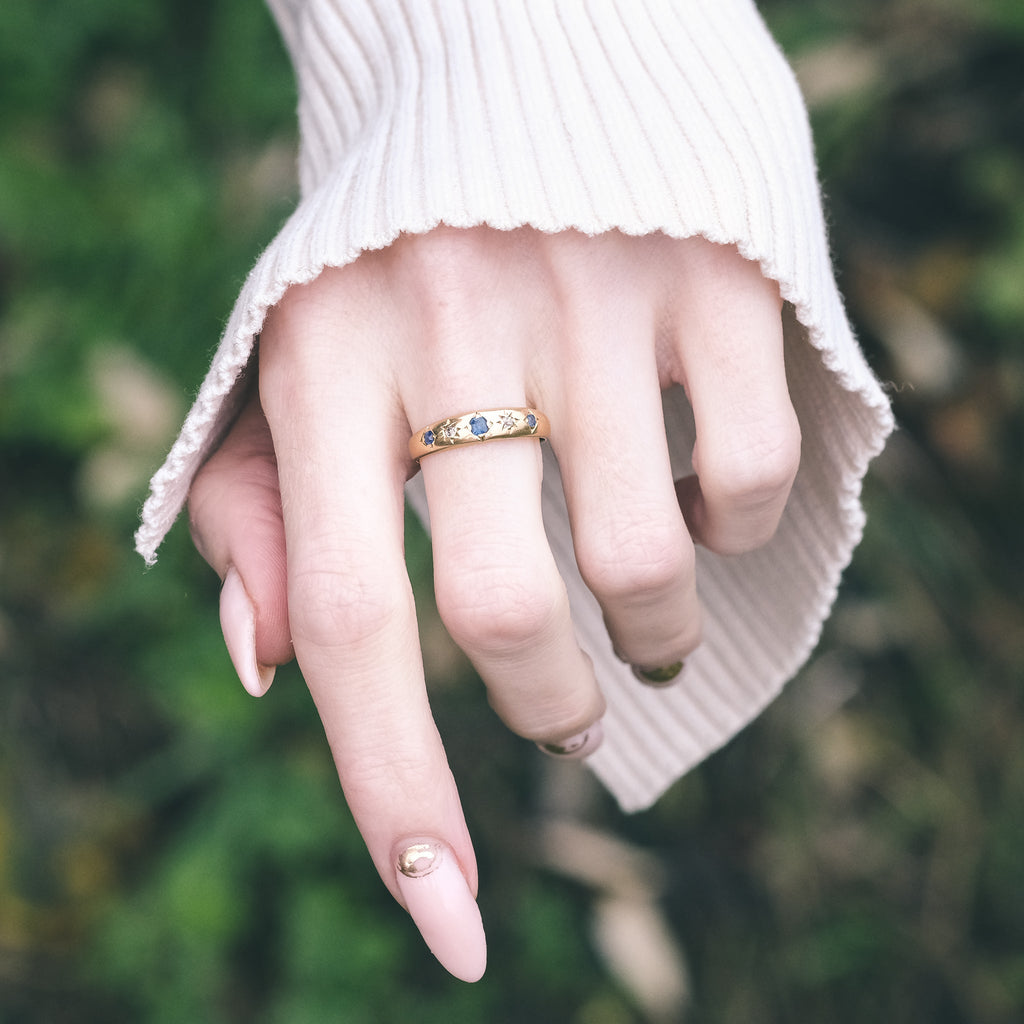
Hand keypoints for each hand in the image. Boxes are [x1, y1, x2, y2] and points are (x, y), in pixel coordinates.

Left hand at [187, 226, 799, 979]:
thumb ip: (258, 511)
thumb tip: (265, 674)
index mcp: (323, 362)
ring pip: (647, 563)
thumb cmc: (389, 257)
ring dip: (655, 633)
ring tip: (644, 613)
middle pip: (511, 618)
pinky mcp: (710, 271)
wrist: (502, 66)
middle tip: (573, 709)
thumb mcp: (290, 360)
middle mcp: (454, 328)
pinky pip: (747, 473)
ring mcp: (593, 294)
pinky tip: (699, 491)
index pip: (343, 622)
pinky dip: (735, 524)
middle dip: (554, 708)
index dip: (393, 791)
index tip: (447, 925)